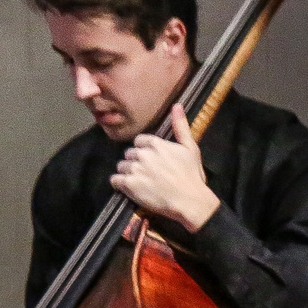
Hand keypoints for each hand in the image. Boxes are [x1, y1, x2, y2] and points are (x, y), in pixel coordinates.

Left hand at [112, 115, 219, 232]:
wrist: (190, 201)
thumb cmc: (192, 176)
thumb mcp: (191, 149)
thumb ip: (181, 126)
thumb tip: (177, 105)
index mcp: (156, 144)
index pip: (139, 142)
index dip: (145, 151)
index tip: (154, 162)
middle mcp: (143, 154)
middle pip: (129, 154)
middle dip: (137, 163)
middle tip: (150, 174)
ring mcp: (134, 169)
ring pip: (121, 166)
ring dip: (129, 173)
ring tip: (142, 182)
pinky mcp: (128, 184)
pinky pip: (115, 180)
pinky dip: (121, 184)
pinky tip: (132, 188)